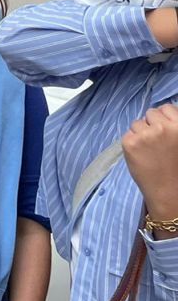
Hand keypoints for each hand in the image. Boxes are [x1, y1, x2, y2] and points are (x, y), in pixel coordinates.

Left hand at [123, 104, 177, 233]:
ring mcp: (145, 134)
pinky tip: (141, 155)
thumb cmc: (177, 168)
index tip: (164, 130)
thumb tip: (163, 114)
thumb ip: (174, 127)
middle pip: (150, 113)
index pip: (166, 107)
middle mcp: (163, 127)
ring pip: (137, 123)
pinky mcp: (129, 142)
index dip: (164, 119)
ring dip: (141, 133)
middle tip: (156, 143)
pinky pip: (127, 134)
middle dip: (152, 124)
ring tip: (150, 151)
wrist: (170, 193)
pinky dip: (131, 142)